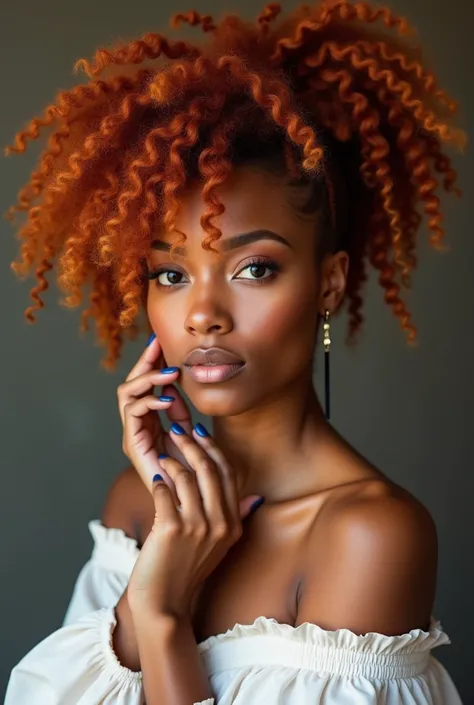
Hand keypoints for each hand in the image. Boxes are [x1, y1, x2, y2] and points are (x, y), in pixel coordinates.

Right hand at [117, 333, 194, 501]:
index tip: (163, 342)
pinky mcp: (131, 443)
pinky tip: (168, 400)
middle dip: (144, 362)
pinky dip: (149, 401)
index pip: (146, 385)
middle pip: (131, 383)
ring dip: (148, 379)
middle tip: (157, 343)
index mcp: (149, 421)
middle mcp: (136, 425)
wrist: (188, 504)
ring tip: (171, 374)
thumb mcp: (190, 433)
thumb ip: (182, 411)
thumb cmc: (192, 472)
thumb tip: (178, 385)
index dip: (152, 363)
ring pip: (126, 393)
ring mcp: (132, 433)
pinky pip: (132, 412)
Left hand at [126, 424, 263, 618]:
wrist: (164, 603)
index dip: (213, 449)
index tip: (200, 433)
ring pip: (186, 477)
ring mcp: (196, 527)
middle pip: (210, 470)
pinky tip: (154, 477)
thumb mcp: (221, 545)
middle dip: (192, 445)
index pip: (228, 474)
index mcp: (234, 524)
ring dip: (173, 461)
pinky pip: (164, 491)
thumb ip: (237, 517)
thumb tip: (257, 498)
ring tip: (163, 455)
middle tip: (178, 431)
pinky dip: (158, 481)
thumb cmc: (187, 570)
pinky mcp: (171, 529)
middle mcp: (220, 524)